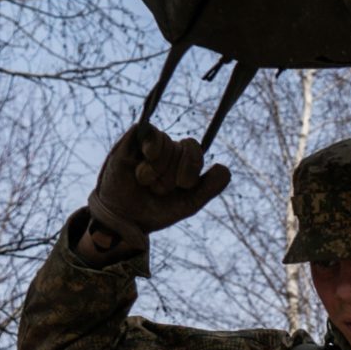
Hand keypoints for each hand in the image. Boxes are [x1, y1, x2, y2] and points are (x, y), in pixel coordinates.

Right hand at [86, 124, 228, 247]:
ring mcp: (152, 144)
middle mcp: (171, 151)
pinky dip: (152, 147)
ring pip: (168, 143)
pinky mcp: (133, 140)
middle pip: (185, 149)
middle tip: (157, 189)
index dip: (191, 168)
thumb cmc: (157, 211)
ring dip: (156, 169)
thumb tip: (224, 168)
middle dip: (171, 175)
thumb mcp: (189, 204)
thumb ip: (209, 188)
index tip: (181, 186)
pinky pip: (149, 131)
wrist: (126, 218)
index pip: (197, 153)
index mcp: (186, 164)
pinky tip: (148, 157)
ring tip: (144, 181)